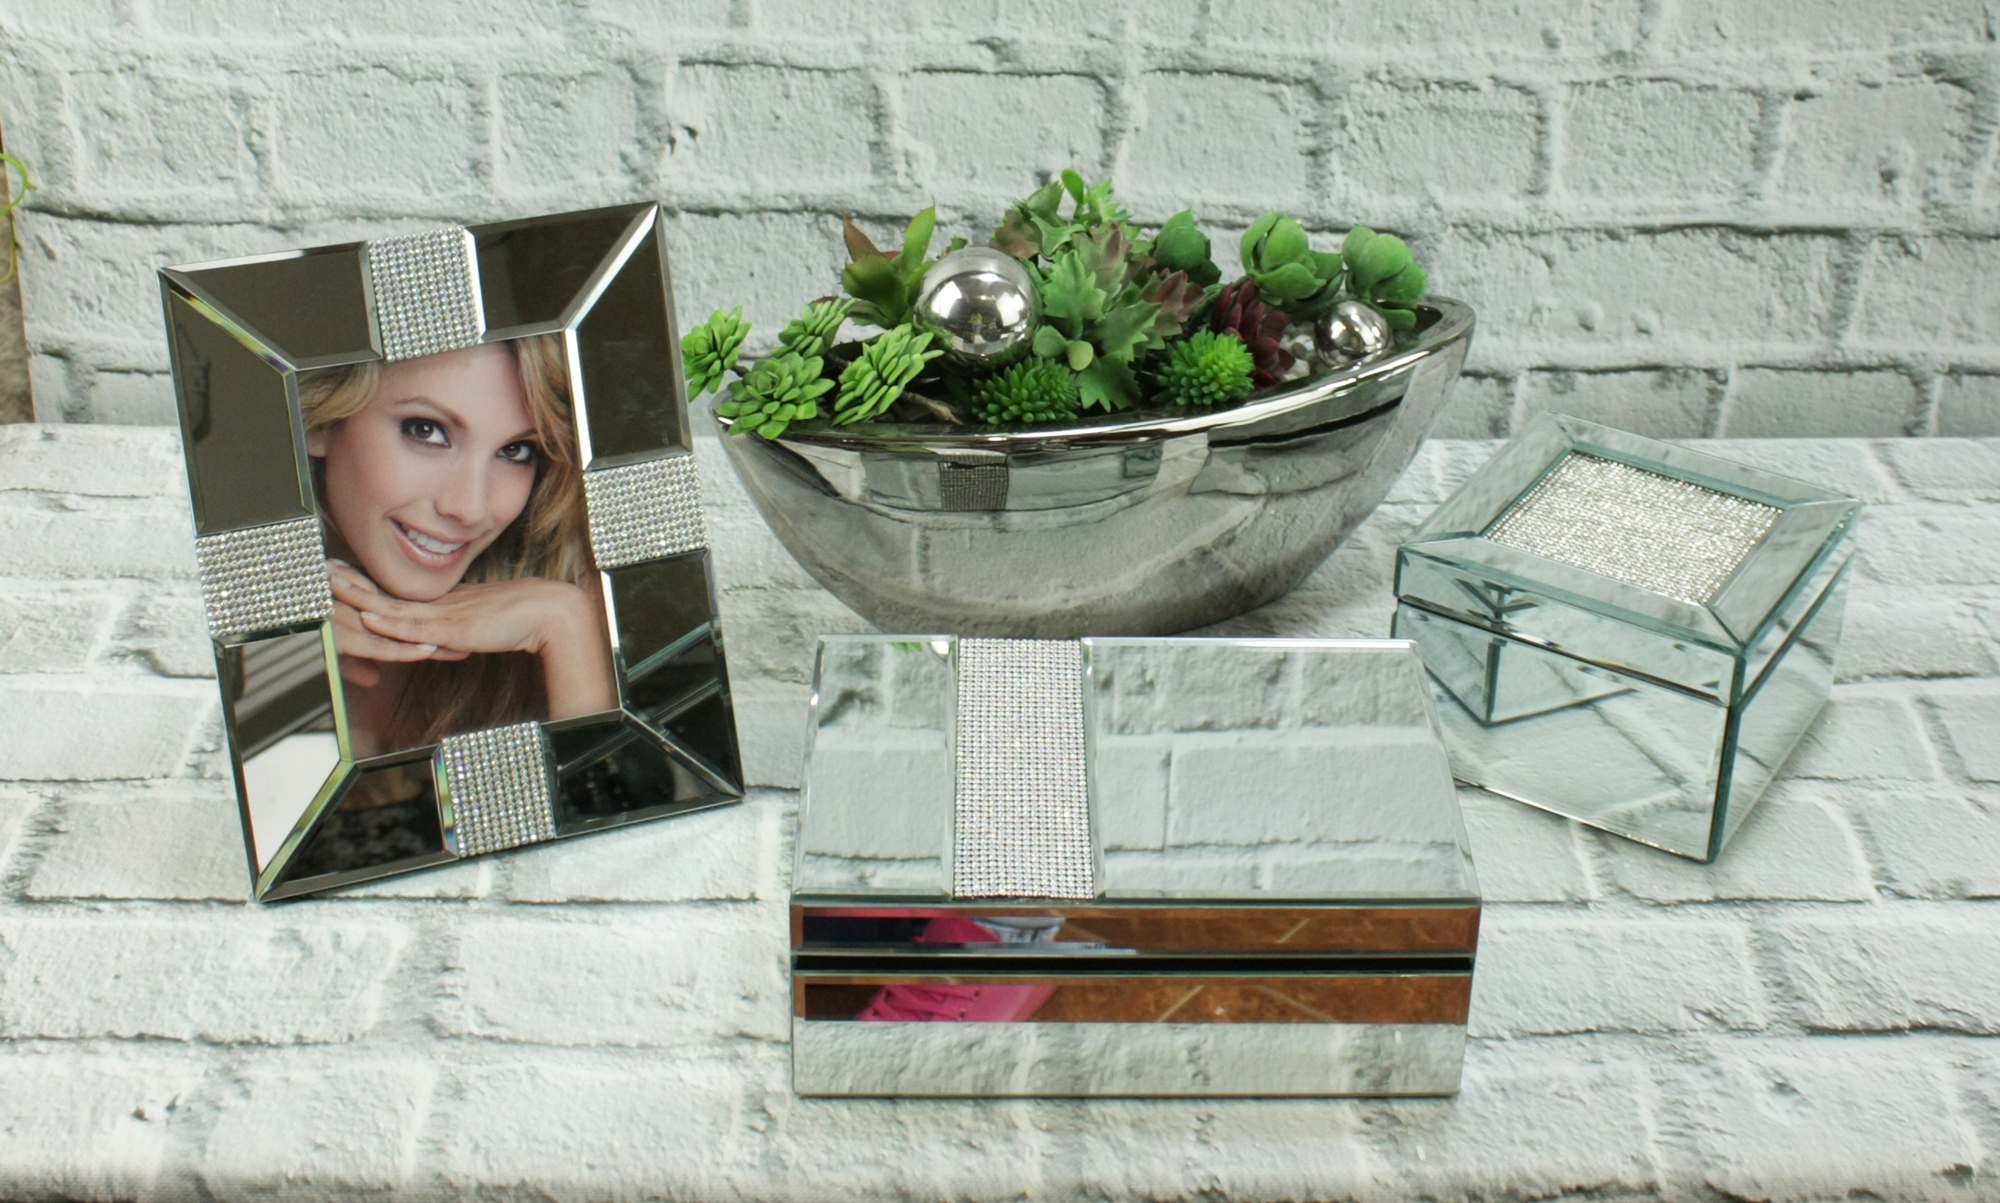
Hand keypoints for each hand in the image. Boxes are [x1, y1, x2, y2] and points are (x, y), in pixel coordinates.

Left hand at [332, 563, 617, 719]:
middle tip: (319, 568)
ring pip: (392, 606)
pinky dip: (390, 622)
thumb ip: (461, 624)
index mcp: (442, 601)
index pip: (394, 591)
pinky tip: (369, 616)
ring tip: (330, 586)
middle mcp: (437, 604)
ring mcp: (443, 615)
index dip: (365, 580)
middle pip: (384, 592)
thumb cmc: (521, 617)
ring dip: (359, 596)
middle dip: (349, 581)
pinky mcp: (453, 631)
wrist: (548, 612)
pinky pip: (416, 628)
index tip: (340, 570)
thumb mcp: (480, 620)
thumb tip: (448, 634)